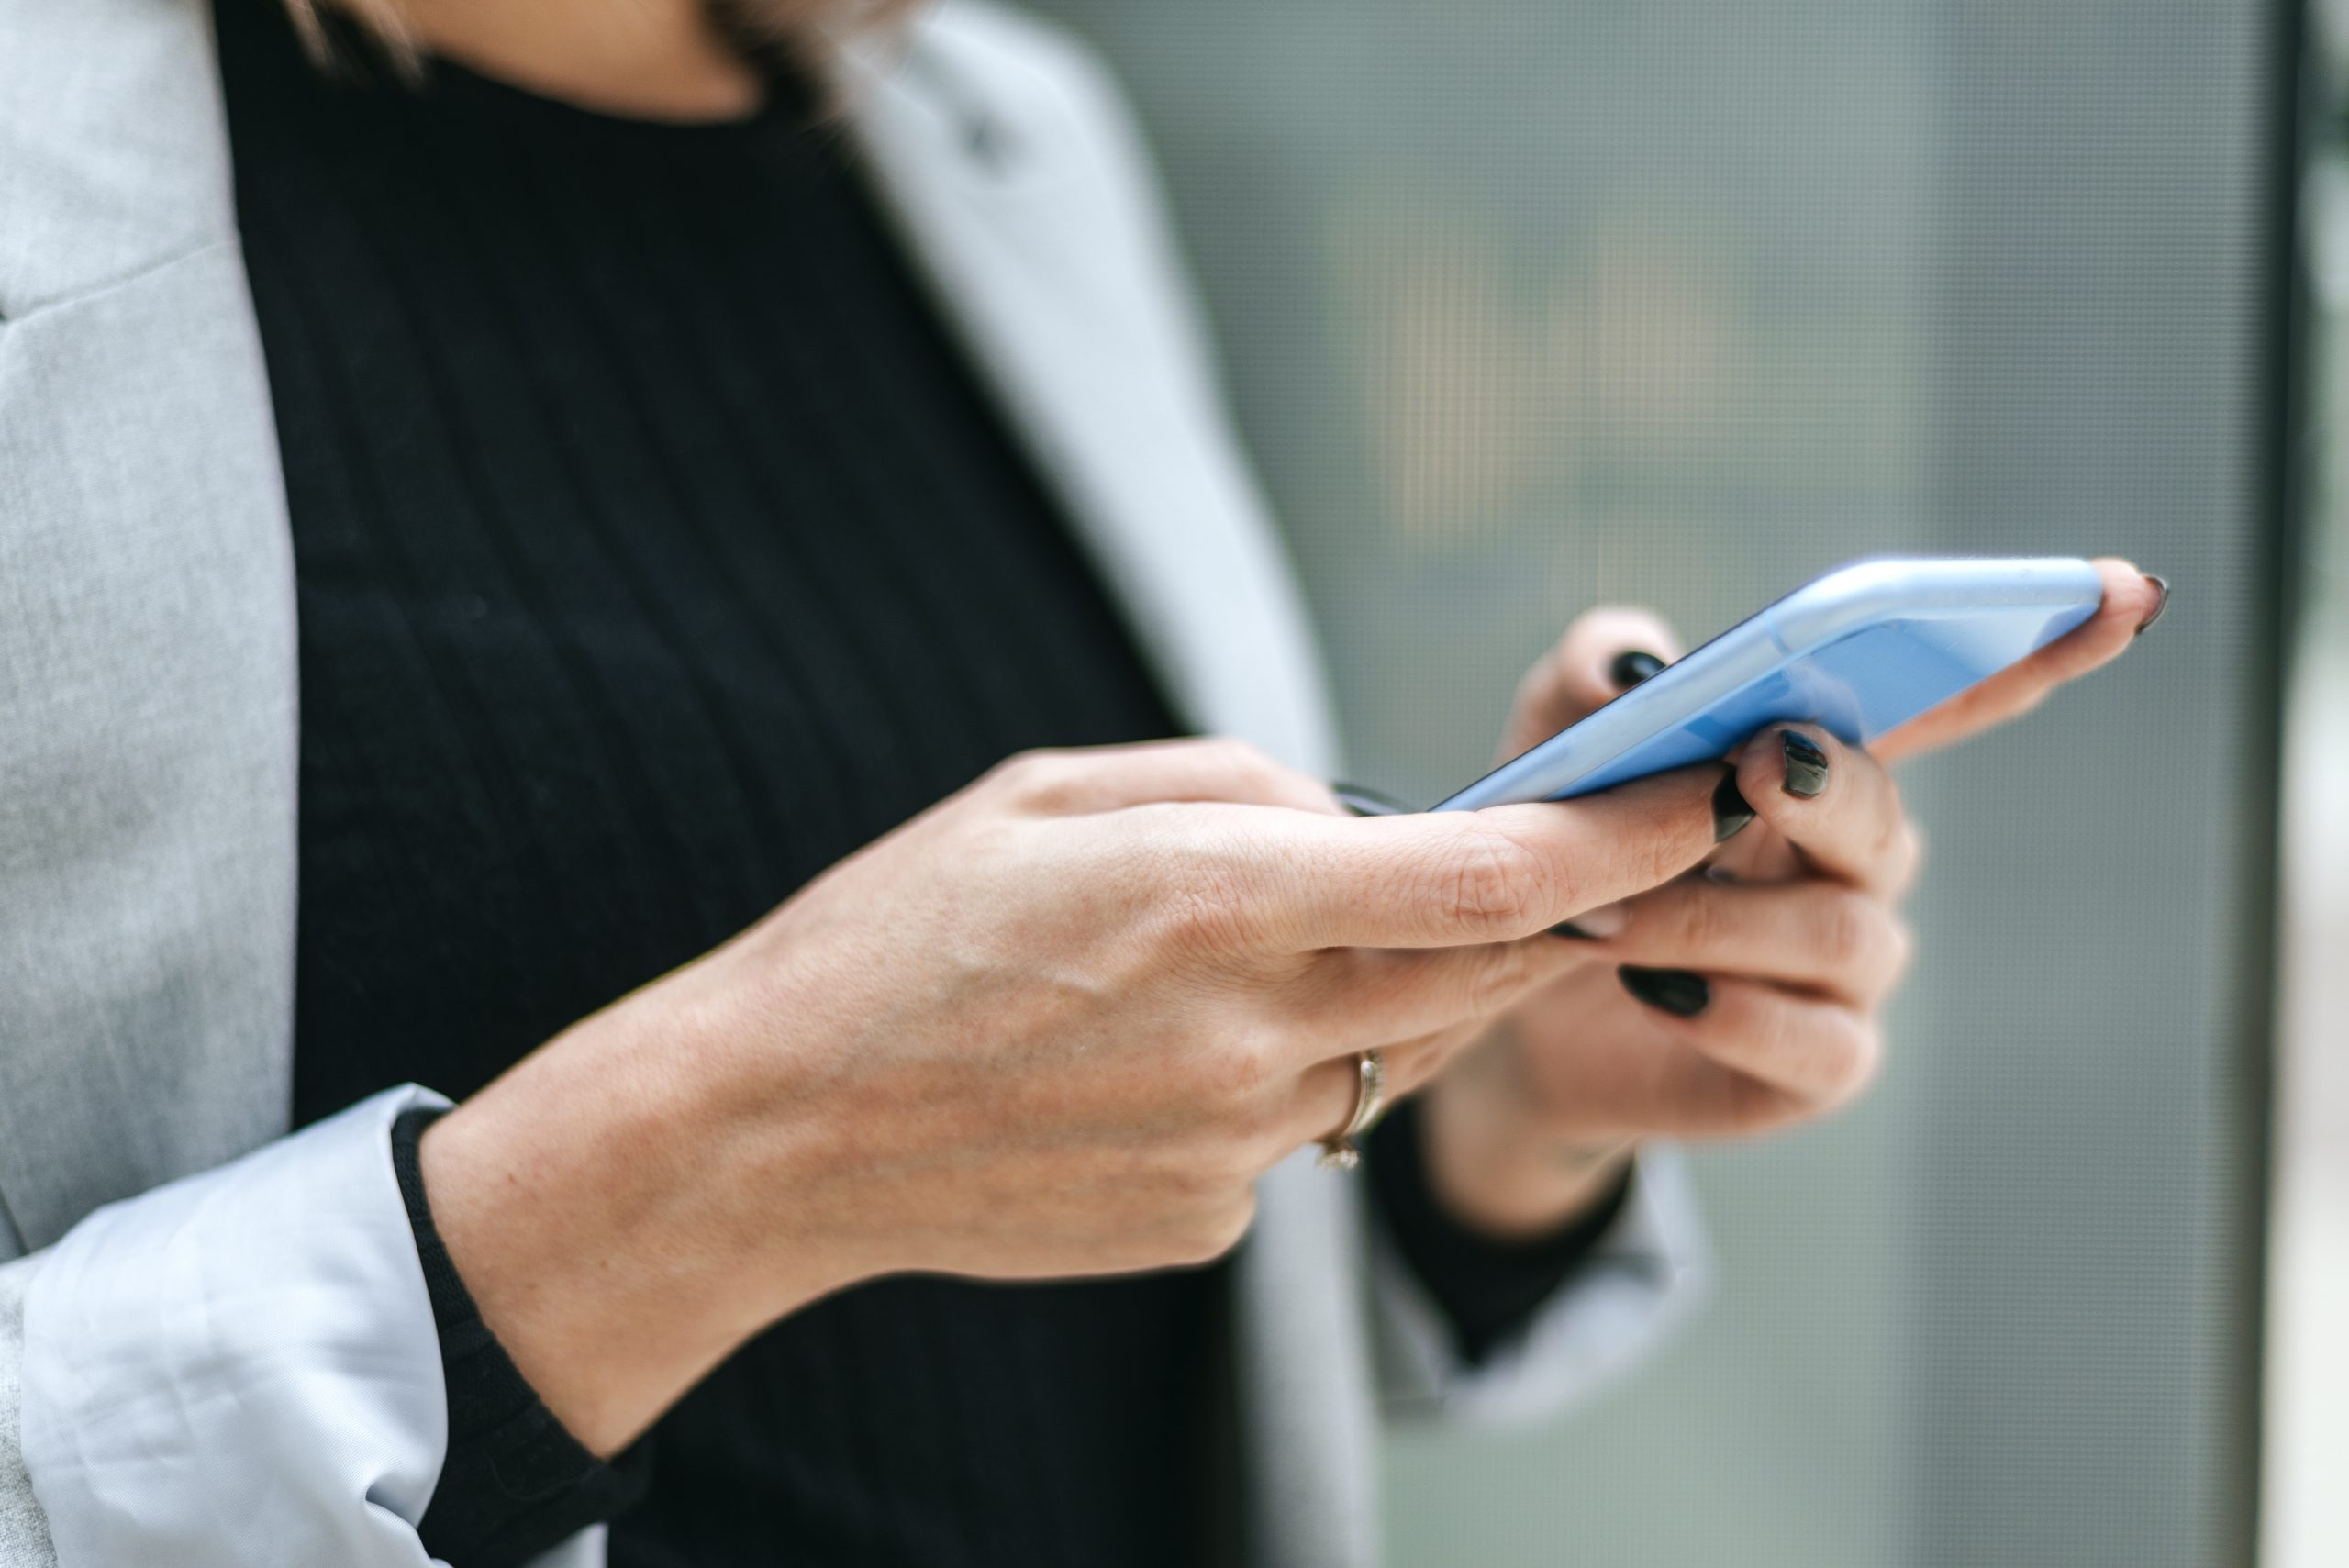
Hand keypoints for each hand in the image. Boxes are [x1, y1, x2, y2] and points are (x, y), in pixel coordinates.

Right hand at [419, 737, 1741, 1451]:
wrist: (771, 1136)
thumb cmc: (887, 939)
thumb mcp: (1040, 796)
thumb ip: (1226, 785)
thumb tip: (1351, 813)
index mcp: (1206, 900)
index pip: (1481, 875)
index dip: (1616, 837)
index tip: (1699, 793)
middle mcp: (1246, 1034)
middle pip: (1484, 969)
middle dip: (1556, 905)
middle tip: (1589, 847)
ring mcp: (1237, 1147)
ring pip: (1406, 1048)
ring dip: (1423, 979)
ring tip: (1327, 930)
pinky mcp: (1212, 1221)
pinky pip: (1312, 1125)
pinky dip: (1301, 1064)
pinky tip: (1184, 1044)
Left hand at [1424, 559, 2165, 1234]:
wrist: (1514, 1005)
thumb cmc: (1560, 853)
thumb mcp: (1550, 755)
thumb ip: (1590, 687)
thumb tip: (1642, 666)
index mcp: (1816, 766)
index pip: (1944, 700)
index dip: (2034, 651)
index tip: (2117, 590)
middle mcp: (1855, 863)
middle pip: (1886, 817)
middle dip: (1822, 791)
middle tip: (1748, 772)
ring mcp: (1848, 969)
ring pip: (1843, 935)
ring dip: (1718, 918)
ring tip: (1607, 916)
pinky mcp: (1820, 1064)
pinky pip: (1825, 1046)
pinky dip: (1738, 1017)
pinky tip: (1663, 995)